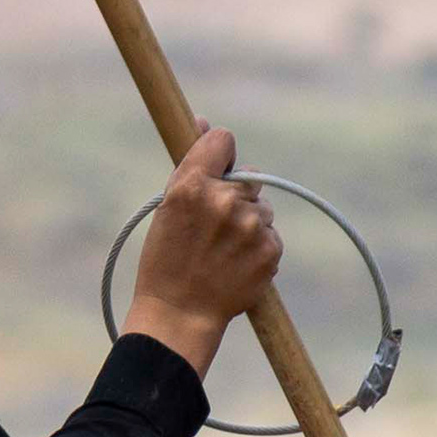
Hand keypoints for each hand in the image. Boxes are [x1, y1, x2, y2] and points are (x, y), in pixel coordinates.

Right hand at [122, 123, 281, 380]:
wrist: (180, 314)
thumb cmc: (165, 260)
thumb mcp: (167, 207)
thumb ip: (190, 164)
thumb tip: (203, 121)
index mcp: (192, 185)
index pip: (223, 140)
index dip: (219, 155)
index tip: (214, 171)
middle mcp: (225, 201)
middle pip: (249, 176)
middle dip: (237, 193)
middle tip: (215, 224)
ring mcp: (251, 226)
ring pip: (262, 207)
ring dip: (249, 222)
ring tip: (222, 250)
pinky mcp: (270, 250)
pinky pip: (270, 234)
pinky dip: (257, 246)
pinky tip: (235, 264)